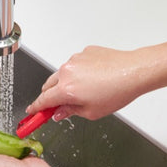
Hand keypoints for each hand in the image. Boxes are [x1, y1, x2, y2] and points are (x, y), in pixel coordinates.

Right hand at [27, 46, 148, 120]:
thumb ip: (70, 112)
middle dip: (50, 96)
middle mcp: (66, 72)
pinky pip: (75, 65)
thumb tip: (60, 113)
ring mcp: (74, 60)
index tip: (31, 113)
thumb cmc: (118, 91)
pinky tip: (94, 80)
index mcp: (66, 89)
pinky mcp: (84, 52)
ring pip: (61, 75)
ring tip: (86, 91)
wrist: (134, 71)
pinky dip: (78, 73)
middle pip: (48, 86)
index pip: (43, 101)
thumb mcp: (92, 112)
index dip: (35, 109)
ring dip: (65, 84)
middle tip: (59, 105)